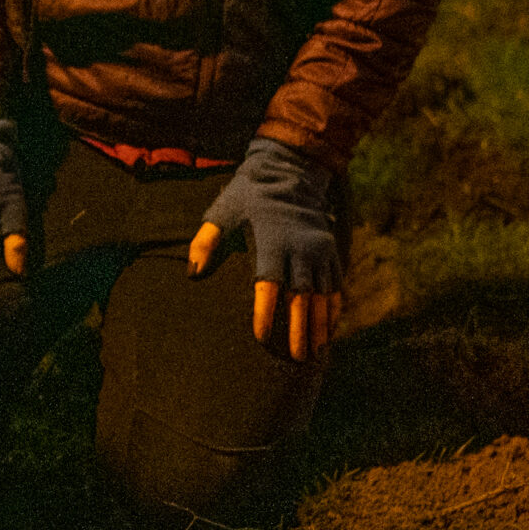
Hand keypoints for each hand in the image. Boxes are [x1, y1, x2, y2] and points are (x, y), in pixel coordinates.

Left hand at [187, 136, 342, 361]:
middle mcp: (300, 249)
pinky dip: (334, 309)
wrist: (289, 171)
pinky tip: (330, 330)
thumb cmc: (248, 196)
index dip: (264, 312)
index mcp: (272, 242)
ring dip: (320, 325)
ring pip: (323, 296)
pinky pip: (336, 285)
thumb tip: (192, 272)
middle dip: (298, 329)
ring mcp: (318, 251)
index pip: (268, 285)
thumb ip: (205, 241)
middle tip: (296, 357)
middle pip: (301, 297)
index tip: (260, 337)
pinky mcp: (331, 251)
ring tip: (315, 352)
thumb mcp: (223, 211)